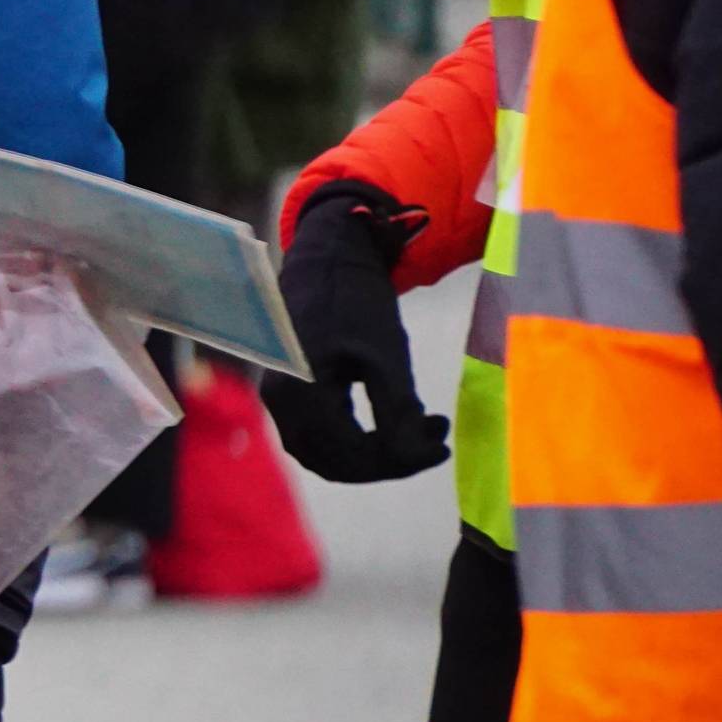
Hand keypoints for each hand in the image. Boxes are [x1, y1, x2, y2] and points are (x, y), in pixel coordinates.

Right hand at [261, 181, 451, 482]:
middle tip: (433, 443)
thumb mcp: (388, 356)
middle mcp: (280, 402)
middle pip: (335, 462)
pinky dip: (354, 442)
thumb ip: (399, 412)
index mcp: (302, 392)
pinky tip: (388, 426)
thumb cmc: (358, 300)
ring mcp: (278, 398)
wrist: (327, 260)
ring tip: (416, 434)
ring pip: (324, 454)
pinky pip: (317, 436)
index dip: (402, 461)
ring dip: (372, 455)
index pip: (352, 453)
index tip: (442, 448)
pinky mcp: (287, 392)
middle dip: (389, 462)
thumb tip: (418, 457)